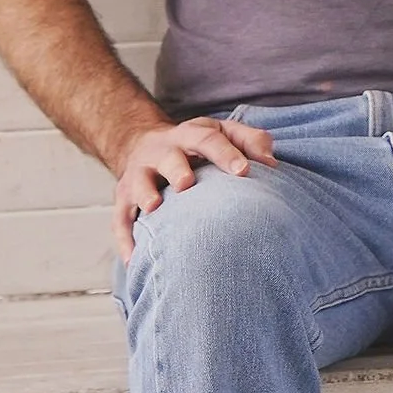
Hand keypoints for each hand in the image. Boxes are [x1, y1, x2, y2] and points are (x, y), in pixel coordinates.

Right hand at [112, 115, 277, 259]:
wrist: (145, 145)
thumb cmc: (197, 145)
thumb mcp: (223, 133)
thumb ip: (250, 142)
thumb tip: (272, 164)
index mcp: (191, 134)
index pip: (209, 139)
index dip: (226, 153)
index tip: (244, 171)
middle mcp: (162, 151)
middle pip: (169, 157)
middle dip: (176, 168)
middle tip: (187, 183)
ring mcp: (139, 174)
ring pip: (138, 182)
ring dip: (144, 193)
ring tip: (153, 207)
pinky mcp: (123, 198)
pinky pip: (120, 219)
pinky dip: (124, 239)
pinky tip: (134, 259)